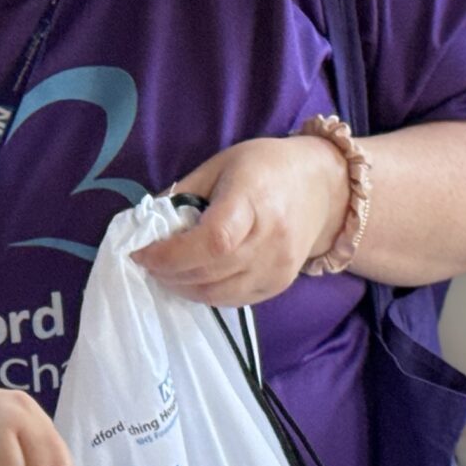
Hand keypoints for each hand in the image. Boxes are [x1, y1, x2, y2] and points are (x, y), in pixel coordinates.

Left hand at [134, 136, 349, 307]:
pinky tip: (193, 279)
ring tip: (166, 273)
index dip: (172, 253)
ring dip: (184, 287)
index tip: (142, 252)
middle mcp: (271, 239)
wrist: (323, 187)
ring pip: (219, 294)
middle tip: (147, 262)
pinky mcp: (280, 284)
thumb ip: (183, 194)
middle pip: (211, 271)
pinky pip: (234, 300)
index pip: (214, 240)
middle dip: (170, 272)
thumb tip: (146, 223)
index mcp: (254, 200)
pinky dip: (206, 293)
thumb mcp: (220, 164)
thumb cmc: (266, 167)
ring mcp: (279, 267)